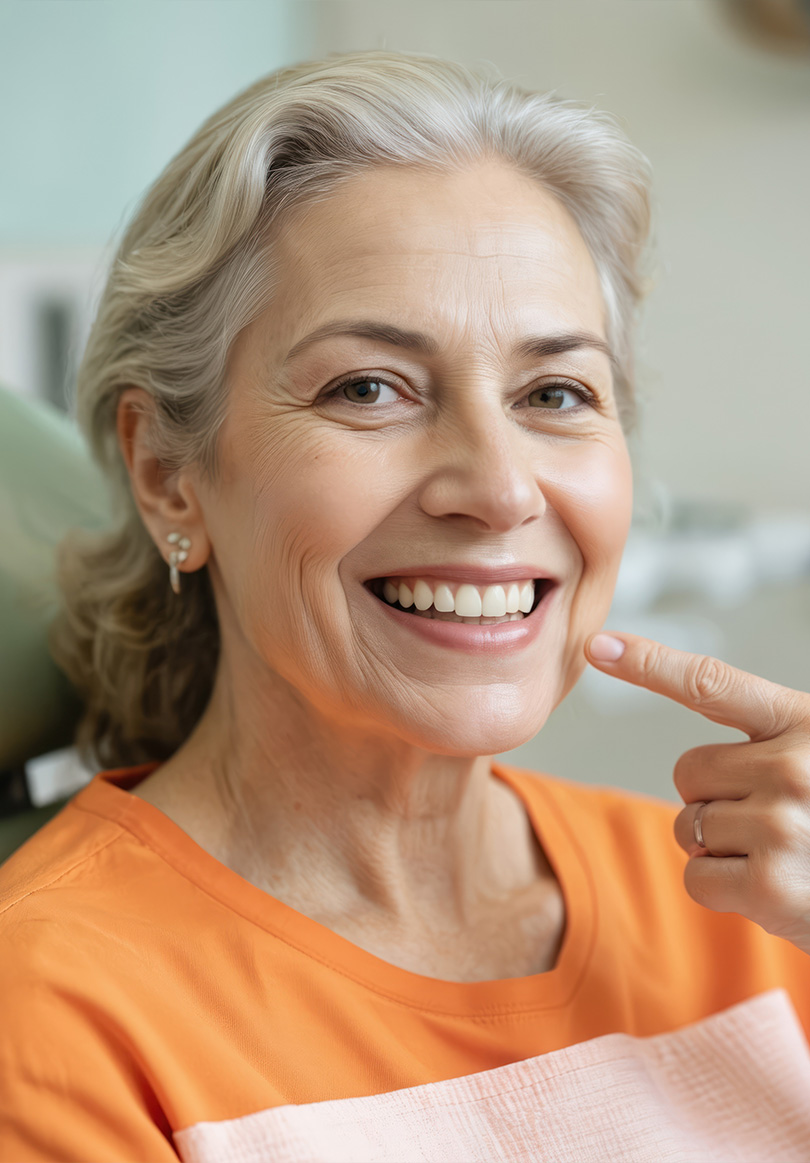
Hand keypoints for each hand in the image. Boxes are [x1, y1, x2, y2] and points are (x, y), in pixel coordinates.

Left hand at [585, 632, 809, 956]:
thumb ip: (770, 749)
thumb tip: (690, 772)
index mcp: (805, 723)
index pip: (711, 684)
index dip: (649, 663)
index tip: (598, 644)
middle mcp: (794, 766)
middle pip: (688, 772)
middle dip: (715, 800)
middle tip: (774, 822)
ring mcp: (781, 824)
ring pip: (689, 827)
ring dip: (722, 848)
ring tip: (785, 857)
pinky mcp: (771, 885)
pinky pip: (697, 878)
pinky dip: (723, 891)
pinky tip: (775, 891)